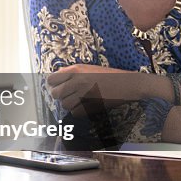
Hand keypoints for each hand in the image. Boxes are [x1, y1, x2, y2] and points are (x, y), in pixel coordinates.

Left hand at [46, 64, 173, 117]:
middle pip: (55, 94)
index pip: (51, 79)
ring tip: (78, 101)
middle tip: (68, 96)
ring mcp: (84, 93)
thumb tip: (57, 76)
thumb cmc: (110, 75)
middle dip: (60, 96)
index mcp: (76, 70)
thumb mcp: (88, 68)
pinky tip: (85, 107)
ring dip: (69, 105)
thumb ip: (72, 72)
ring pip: (64, 105)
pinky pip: (75, 113)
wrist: (129, 83)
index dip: (53, 85)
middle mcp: (77, 81)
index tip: (59, 87)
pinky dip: (78, 112)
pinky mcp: (91, 105)